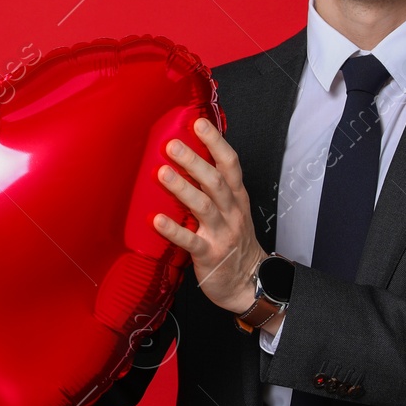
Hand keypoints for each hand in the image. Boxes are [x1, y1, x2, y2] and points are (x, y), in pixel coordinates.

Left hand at [152, 117, 264, 313]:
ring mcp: (222, 233)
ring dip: (183, 189)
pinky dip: (173, 230)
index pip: (230, 164)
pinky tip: (157, 221)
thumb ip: (214, 188)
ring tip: (163, 173)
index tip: (199, 123)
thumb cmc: (234, 242)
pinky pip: (190, 240)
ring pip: (203, 206)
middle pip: (215, 181)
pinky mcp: (209, 254)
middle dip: (194, 161)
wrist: (248, 281)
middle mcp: (231, 212)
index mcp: (236, 197)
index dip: (216, 143)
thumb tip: (186, 160)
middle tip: (172, 144)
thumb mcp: (232, 210)